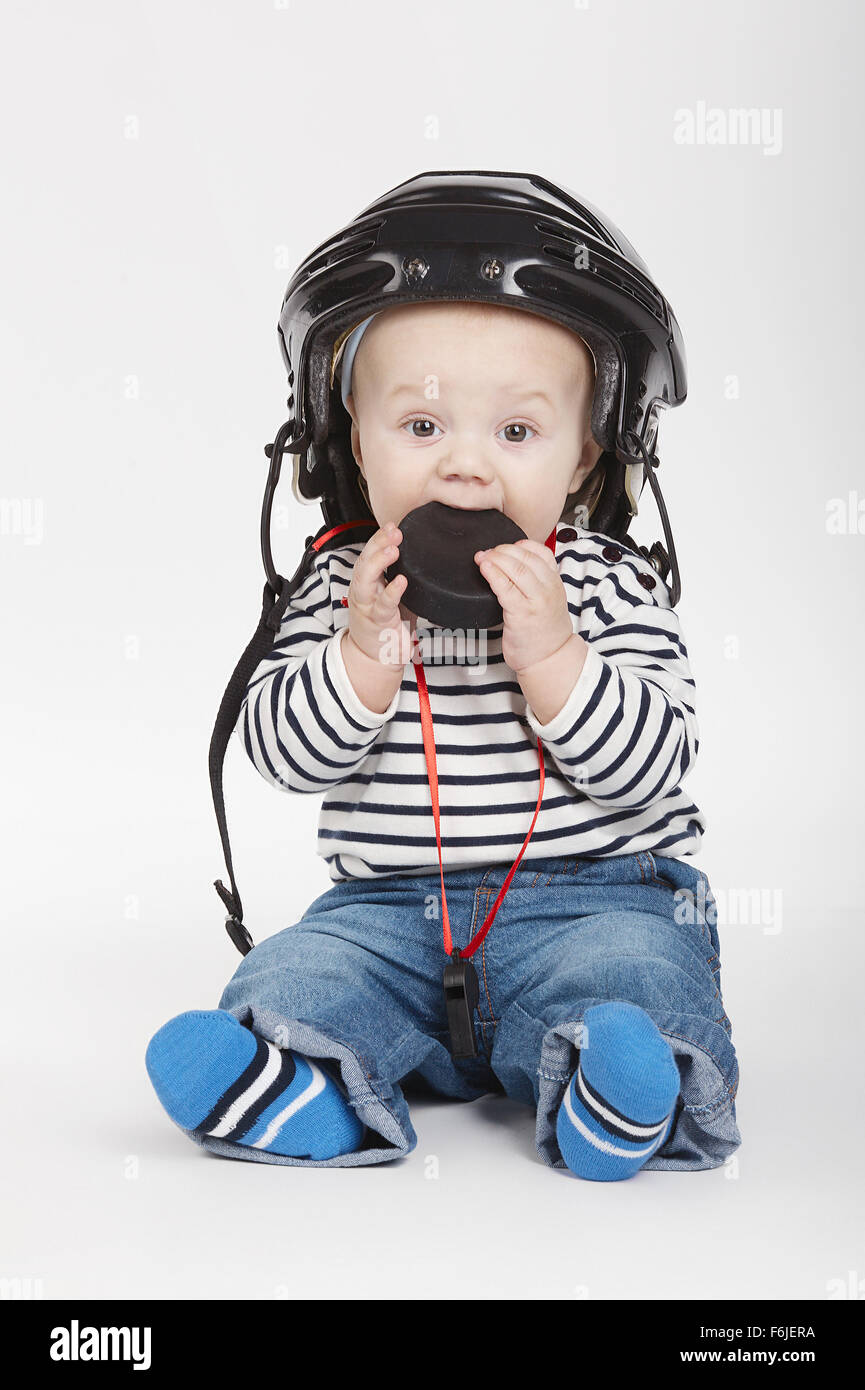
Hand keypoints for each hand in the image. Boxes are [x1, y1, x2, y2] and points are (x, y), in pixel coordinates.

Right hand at [346, 521, 417, 668]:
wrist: (375, 657)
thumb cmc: (386, 624)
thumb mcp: (392, 595)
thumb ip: (401, 576)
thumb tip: (423, 559)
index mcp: (367, 582)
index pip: (369, 554)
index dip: (379, 538)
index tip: (392, 524)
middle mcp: (363, 591)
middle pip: (365, 560)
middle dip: (378, 543)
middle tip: (394, 530)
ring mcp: (367, 605)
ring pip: (366, 579)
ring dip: (379, 561)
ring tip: (393, 548)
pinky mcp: (377, 621)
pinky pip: (383, 605)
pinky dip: (392, 591)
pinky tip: (401, 581)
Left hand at [475, 538, 573, 672]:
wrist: (549, 658)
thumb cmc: (545, 632)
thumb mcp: (549, 600)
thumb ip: (537, 581)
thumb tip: (513, 562)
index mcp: (555, 582)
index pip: (541, 551)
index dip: (520, 544)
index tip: (506, 547)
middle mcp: (548, 588)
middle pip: (525, 557)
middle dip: (502, 550)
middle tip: (488, 552)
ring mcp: (535, 600)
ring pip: (515, 568)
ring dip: (495, 558)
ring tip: (482, 558)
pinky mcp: (521, 613)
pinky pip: (504, 587)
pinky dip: (492, 574)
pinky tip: (484, 569)